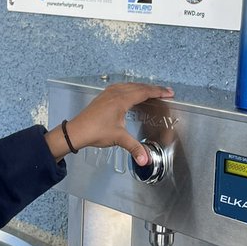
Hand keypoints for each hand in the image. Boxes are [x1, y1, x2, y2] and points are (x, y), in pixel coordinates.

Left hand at [45, 81, 173, 165]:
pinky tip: (131, 92)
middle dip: (153, 89)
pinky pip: (121, 87)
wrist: (76, 131)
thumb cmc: (96, 132)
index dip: (158, 92)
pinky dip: (131, 88)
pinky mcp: (103, 96)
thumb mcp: (118, 139)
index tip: (170, 93)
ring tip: (151, 92)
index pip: (144, 92)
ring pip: (129, 85)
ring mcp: (108, 93)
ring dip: (142, 87)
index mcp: (121, 100)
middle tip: (165, 92)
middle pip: (138, 86)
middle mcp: (115, 93)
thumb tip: (145, 160)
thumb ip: (134, 148)